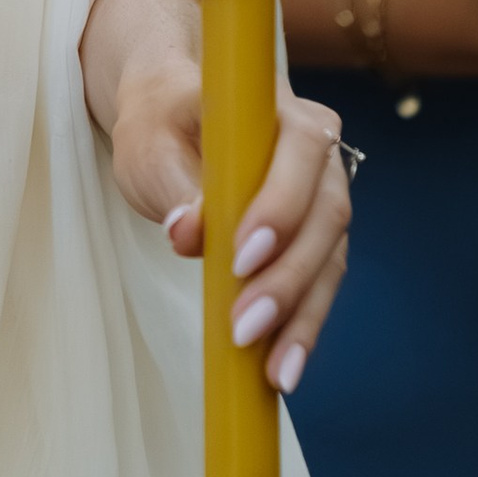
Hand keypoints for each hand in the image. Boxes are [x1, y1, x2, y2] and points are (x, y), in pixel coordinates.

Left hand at [82, 0, 350, 396]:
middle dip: (288, 277)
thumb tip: (188, 233)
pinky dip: (303, 326)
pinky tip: (282, 369)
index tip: (240, 257)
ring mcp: (322, 194)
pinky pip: (319, 283)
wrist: (175, 111)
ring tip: (275, 371)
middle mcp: (317, 148)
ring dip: (303, 315)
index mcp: (278, 105)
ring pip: (329, 256)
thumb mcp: (148, 139)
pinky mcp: (315, 236)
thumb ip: (171, 183)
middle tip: (244, 327)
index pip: (299, 149)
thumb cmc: (162, 118)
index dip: (281, 204)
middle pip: (324, 213)